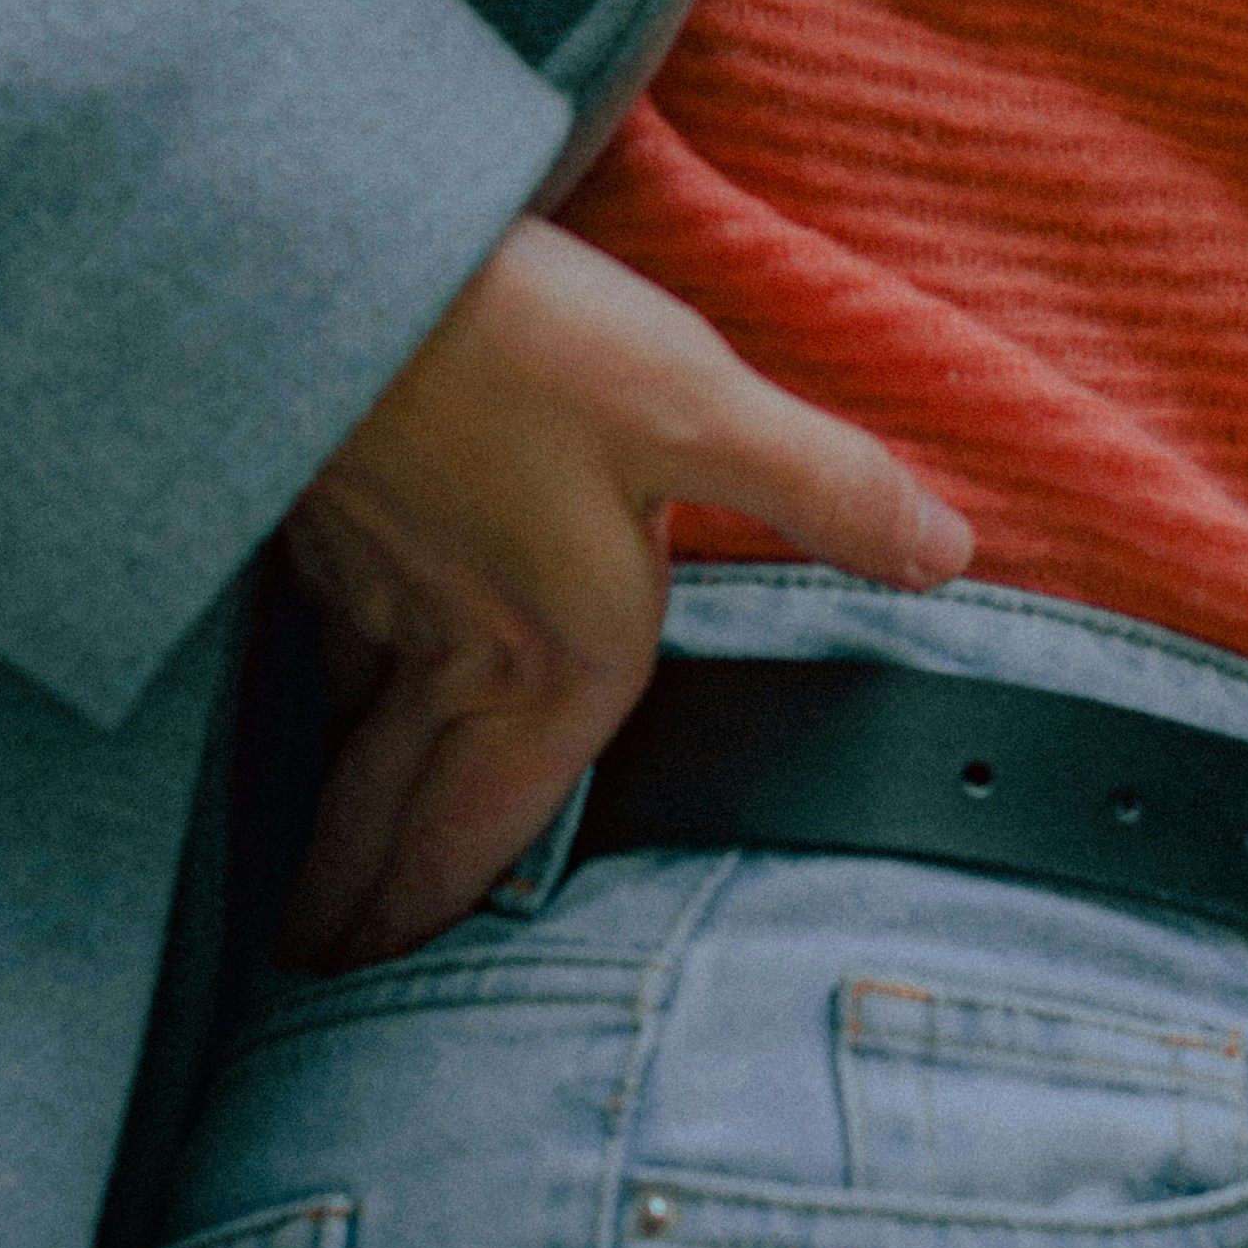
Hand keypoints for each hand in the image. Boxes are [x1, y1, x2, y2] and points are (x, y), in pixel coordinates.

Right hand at [275, 215, 969, 973]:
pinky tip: (310, 706)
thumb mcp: (699, 402)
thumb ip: (826, 488)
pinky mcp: (321, 531)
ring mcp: (369, 595)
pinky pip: (310, 665)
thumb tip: (947, 555)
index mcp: (553, 655)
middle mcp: (452, 653)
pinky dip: (306, 717)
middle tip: (311, 970)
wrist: (341, 263)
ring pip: (340, 747)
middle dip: (350, 908)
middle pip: (385, 816)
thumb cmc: (519, 343)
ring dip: (325, 825)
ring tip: (299, 889)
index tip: (376, 985)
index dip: (435, 918)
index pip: (487, 836)